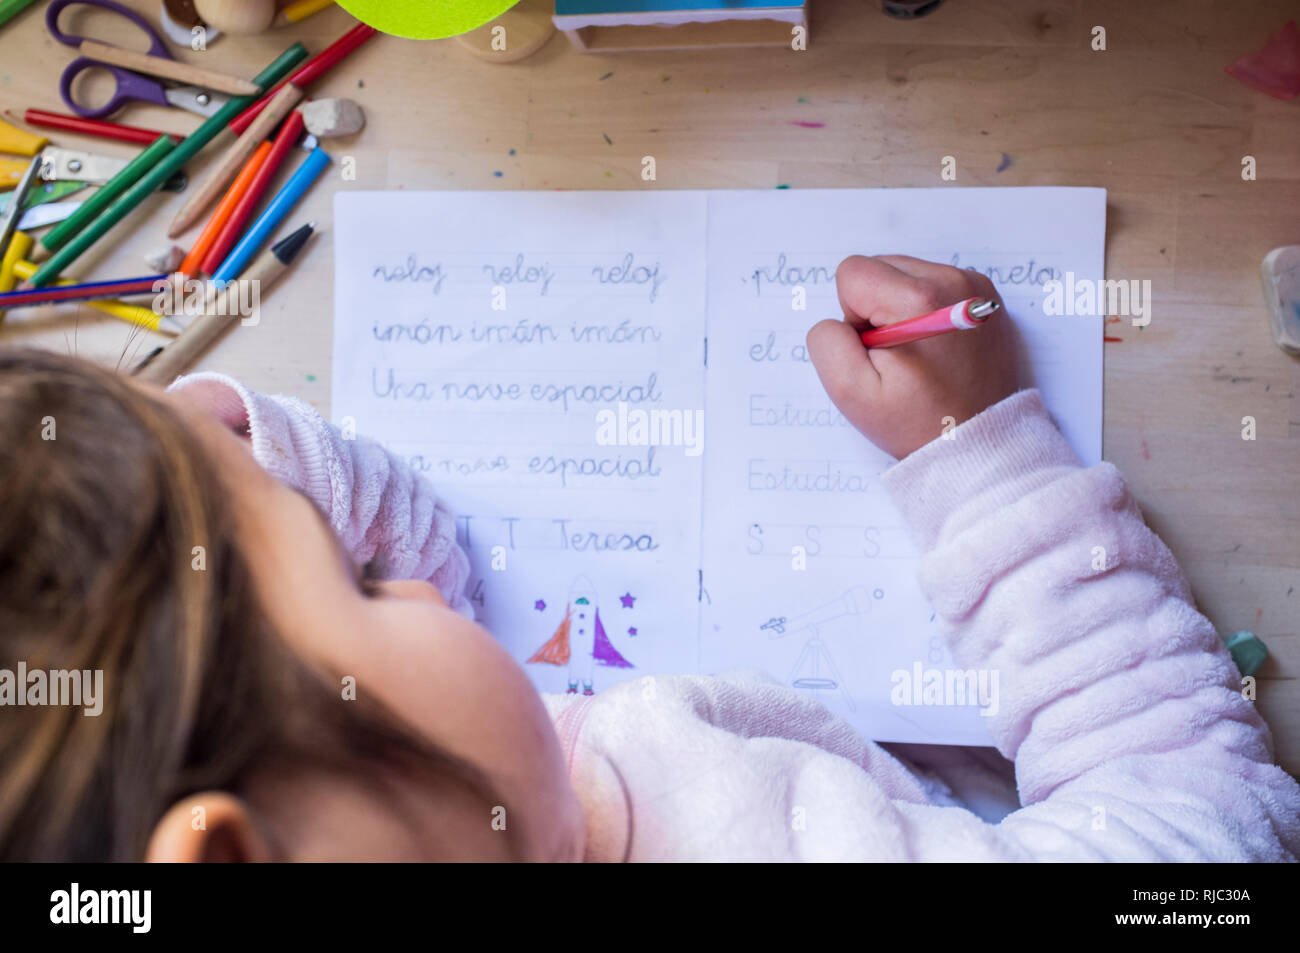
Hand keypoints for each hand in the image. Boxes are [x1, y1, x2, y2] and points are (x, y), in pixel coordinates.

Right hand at [806, 255, 1018, 458]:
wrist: (980, 442)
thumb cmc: (918, 422)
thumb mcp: (851, 392)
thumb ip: (828, 342)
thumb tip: (840, 318)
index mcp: (918, 299)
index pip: (852, 273)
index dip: (853, 317)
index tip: (878, 352)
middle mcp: (951, 280)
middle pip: (880, 267)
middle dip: (876, 309)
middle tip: (898, 357)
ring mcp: (973, 284)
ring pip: (905, 274)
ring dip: (900, 309)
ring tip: (920, 354)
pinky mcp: (984, 294)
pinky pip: (932, 284)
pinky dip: (925, 311)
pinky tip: (937, 348)